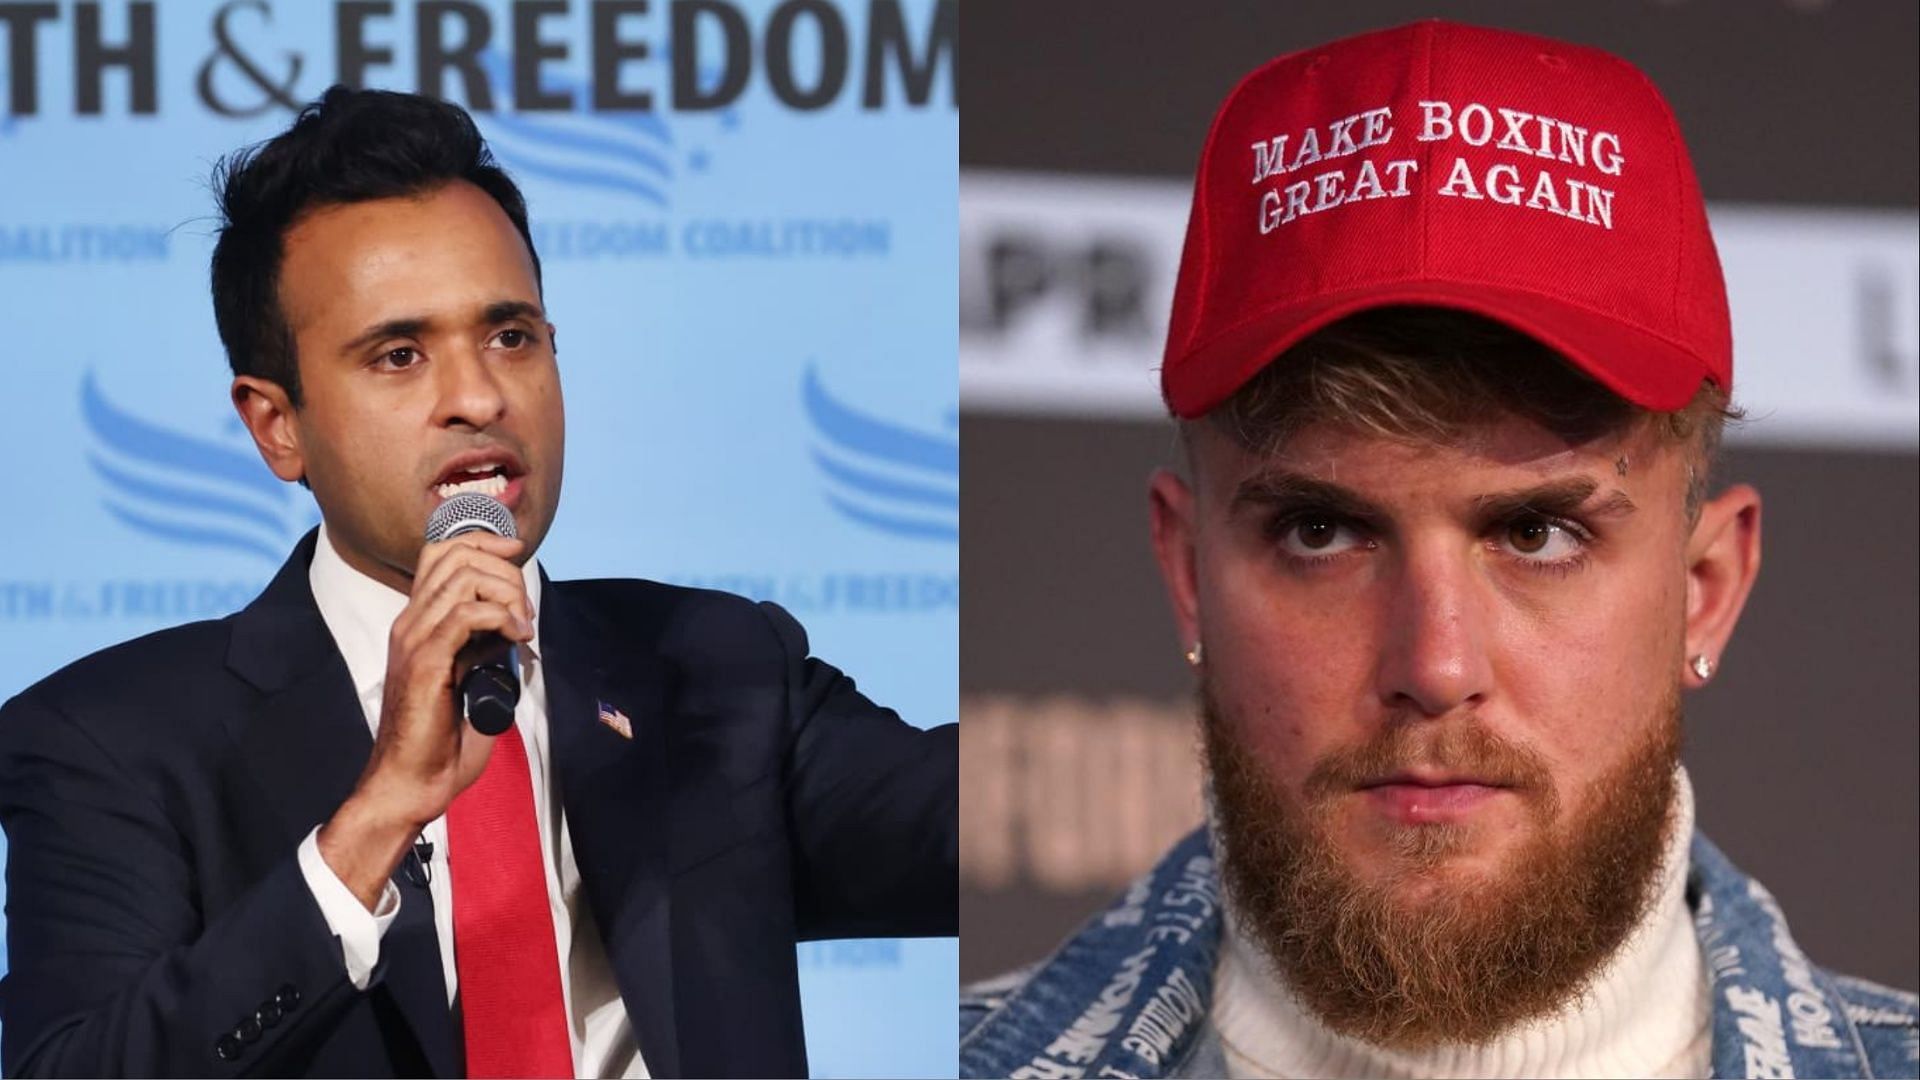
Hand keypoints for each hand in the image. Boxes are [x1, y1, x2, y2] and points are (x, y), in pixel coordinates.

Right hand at [317, 532, 534, 908]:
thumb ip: (485, 646)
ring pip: (464, 578)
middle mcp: (411, 622)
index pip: (441, 553)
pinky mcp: (426, 662)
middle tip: (526, 610)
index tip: (518, 551)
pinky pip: (466, 615)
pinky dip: (502, 617)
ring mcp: (414, 639)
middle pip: (456, 555)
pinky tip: (519, 638)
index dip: (483, 541)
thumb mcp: (472, 677)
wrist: (413, 781)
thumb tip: (514, 625)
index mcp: (418, 623)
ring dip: (508, 593)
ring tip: (524, 626)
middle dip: (505, 569)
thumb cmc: (442, 740)